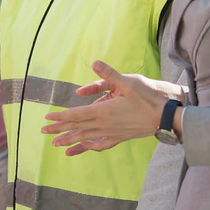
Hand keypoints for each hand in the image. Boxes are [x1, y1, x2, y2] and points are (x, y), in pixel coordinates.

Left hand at [41, 61, 183, 155]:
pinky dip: (90, 147)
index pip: (76, 115)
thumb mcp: (128, 81)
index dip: (60, 117)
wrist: (166, 117)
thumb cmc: (148, 97)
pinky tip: (84, 147)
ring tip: (56, 145)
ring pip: (86, 138)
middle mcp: (104, 125)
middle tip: (43, 133)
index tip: (47, 119)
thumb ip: (108, 74)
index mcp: (103, 111)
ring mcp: (112, 133)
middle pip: (77, 128)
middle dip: (59, 130)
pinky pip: (101, 145)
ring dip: (70, 141)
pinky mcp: (119, 138)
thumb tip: (94, 63)